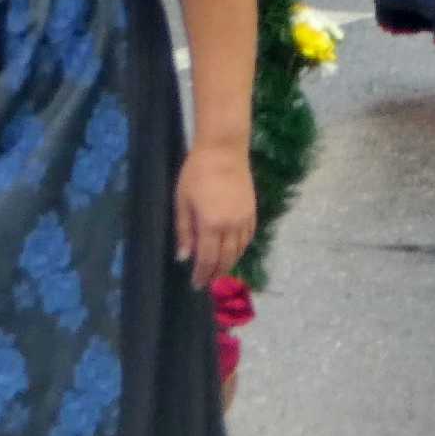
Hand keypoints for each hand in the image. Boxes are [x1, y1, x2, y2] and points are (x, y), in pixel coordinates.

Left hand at [173, 144, 255, 291]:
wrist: (223, 150)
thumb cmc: (196, 173)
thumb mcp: (182, 201)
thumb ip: (184, 231)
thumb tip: (184, 257)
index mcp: (211, 225)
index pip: (207, 259)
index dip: (201, 274)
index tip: (196, 284)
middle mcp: (231, 227)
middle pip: (225, 259)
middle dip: (216, 274)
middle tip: (208, 282)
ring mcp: (244, 219)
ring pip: (239, 251)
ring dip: (229, 264)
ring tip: (219, 270)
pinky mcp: (252, 212)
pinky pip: (248, 238)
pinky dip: (240, 249)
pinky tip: (233, 251)